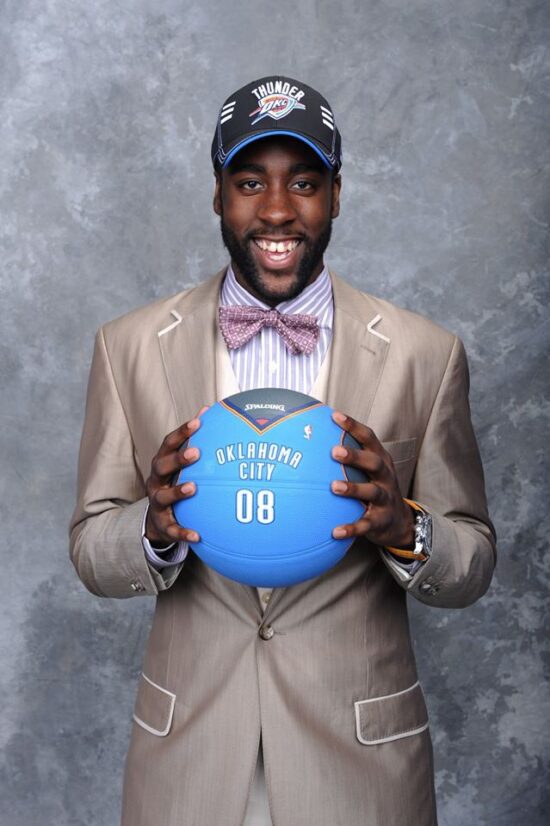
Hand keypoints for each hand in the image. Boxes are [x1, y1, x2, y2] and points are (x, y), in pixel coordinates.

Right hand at [145, 408, 207, 544]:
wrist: (158, 519)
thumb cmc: (175, 483)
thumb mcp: (180, 464)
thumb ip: (193, 441)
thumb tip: (211, 410)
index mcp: (162, 463)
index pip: (169, 443)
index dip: (182, 432)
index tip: (198, 422)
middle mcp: (156, 481)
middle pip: (161, 466)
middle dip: (177, 458)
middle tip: (196, 453)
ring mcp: (156, 502)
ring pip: (163, 496)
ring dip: (177, 491)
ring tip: (193, 487)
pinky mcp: (162, 524)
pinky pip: (172, 529)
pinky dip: (183, 532)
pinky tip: (197, 535)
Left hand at [330, 411, 414, 548]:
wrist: (400, 522)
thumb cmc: (375, 488)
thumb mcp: (368, 471)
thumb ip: (349, 457)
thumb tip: (313, 440)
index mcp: (380, 460)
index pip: (369, 438)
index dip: (353, 427)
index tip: (335, 416)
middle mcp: (386, 477)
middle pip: (374, 463)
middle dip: (355, 456)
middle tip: (334, 451)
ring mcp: (385, 499)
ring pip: (372, 492)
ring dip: (353, 489)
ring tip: (334, 487)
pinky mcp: (381, 521)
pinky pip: (366, 525)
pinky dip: (351, 528)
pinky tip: (335, 531)